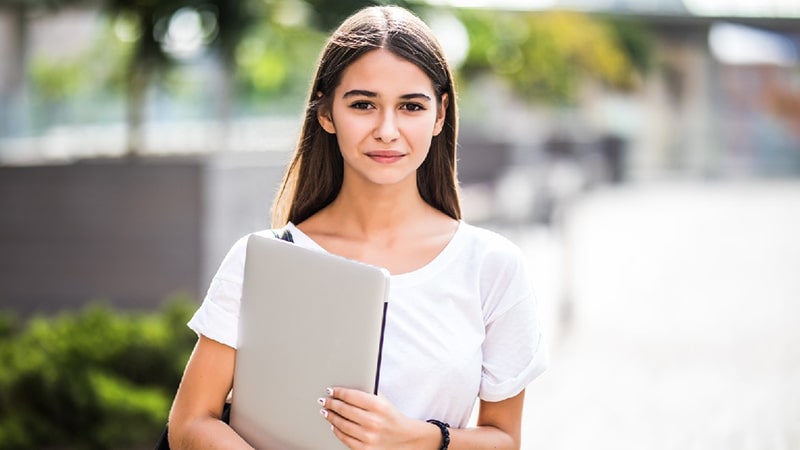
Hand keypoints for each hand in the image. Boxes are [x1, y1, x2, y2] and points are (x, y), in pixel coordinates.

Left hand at [318, 387, 434, 449]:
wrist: (407, 439)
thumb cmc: (393, 418)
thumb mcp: (384, 401)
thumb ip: (368, 394)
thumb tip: (348, 387)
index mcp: (379, 406)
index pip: (351, 396)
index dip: (338, 392)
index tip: (331, 390)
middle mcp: (373, 422)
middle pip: (344, 410)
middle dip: (331, 403)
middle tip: (324, 400)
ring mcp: (368, 437)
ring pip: (342, 425)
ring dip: (331, 416)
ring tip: (326, 411)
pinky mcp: (365, 449)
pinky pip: (345, 439)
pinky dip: (337, 431)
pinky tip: (333, 425)